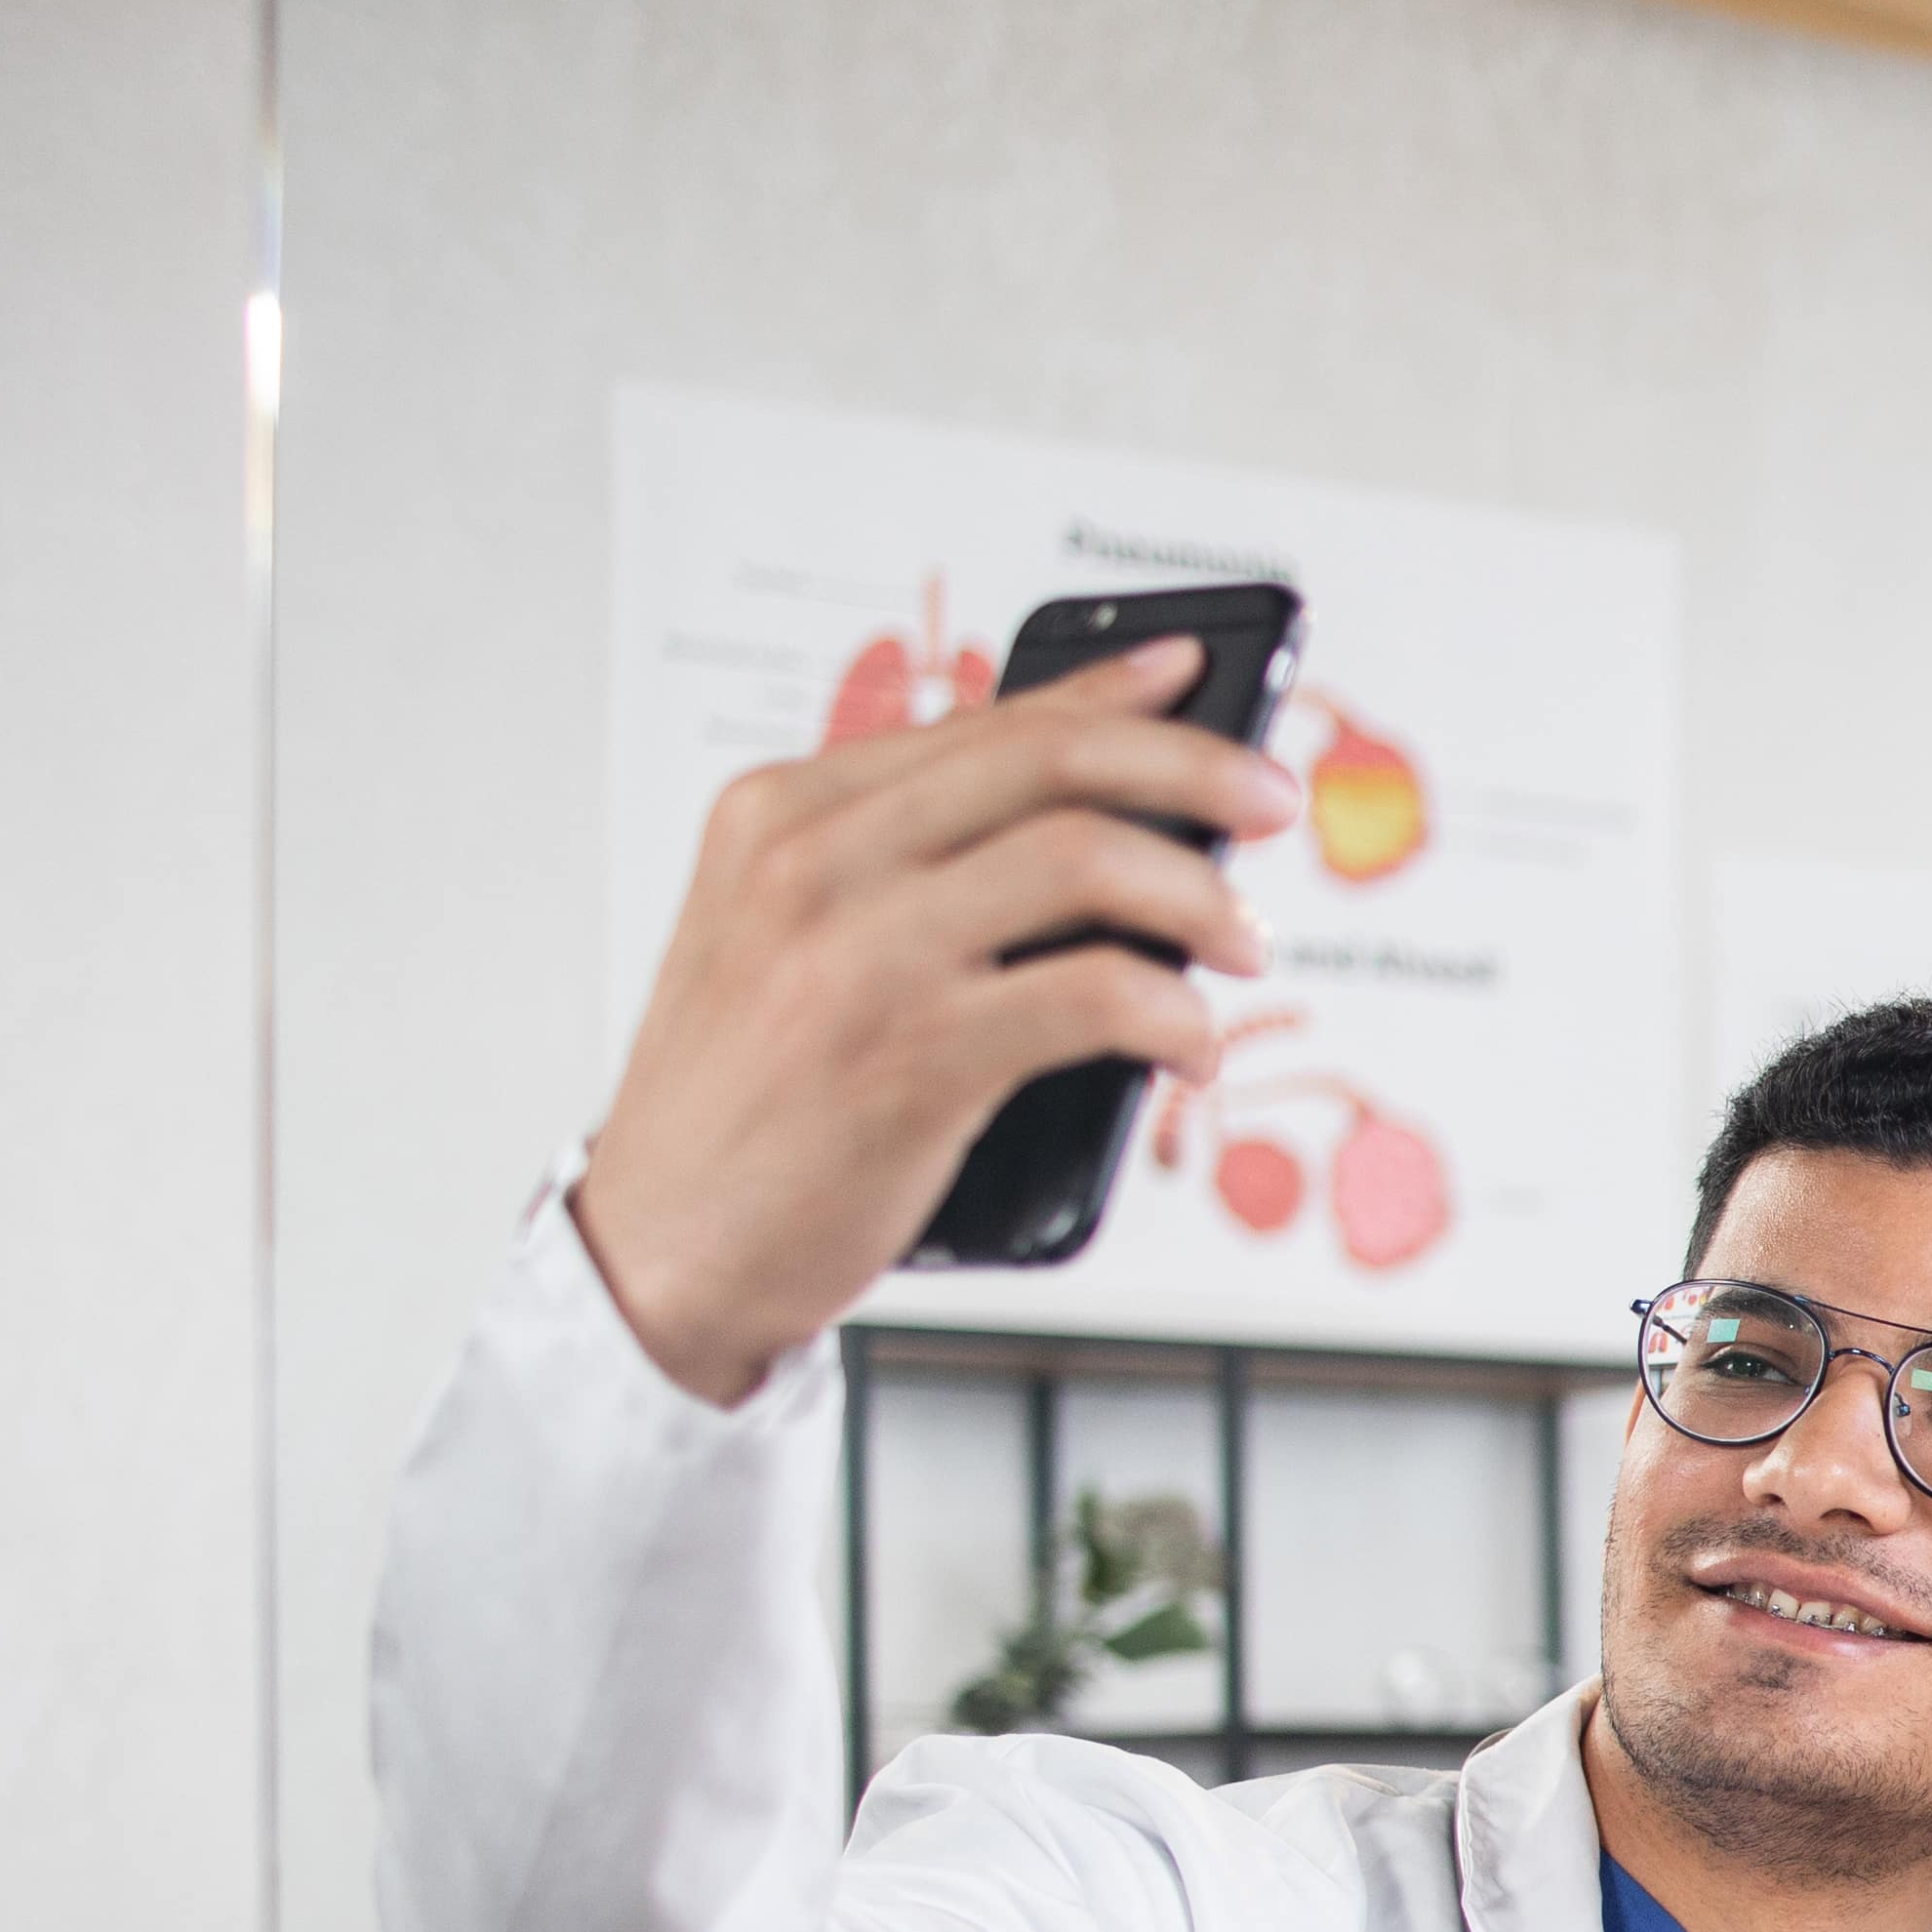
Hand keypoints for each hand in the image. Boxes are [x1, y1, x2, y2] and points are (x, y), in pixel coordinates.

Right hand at [567, 639, 1297, 1402]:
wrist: (660, 1246)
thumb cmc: (749, 1102)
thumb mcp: (787, 940)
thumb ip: (903, 866)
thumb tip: (1094, 827)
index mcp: (782, 812)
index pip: (984, 722)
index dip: (1114, 695)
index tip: (1204, 684)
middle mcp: (812, 862)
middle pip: (1051, 763)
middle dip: (1193, 769)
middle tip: (1271, 804)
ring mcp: (857, 955)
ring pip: (1086, 863)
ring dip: (1199, 898)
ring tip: (1242, 943)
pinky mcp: (910, 1057)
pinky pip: (1096, 996)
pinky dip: (1176, 1016)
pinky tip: (1191, 1047)